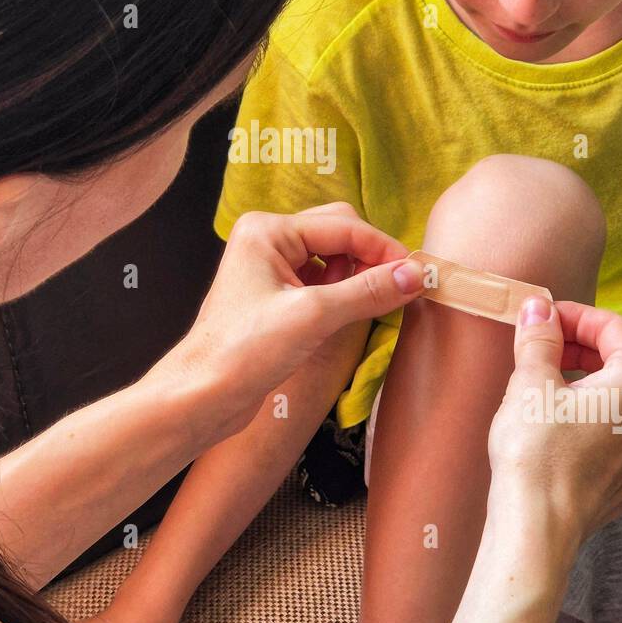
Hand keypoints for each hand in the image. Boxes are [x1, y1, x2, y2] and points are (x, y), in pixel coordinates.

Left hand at [174, 203, 424, 417]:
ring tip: (369, 305)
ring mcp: (269, 268)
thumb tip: (416, 274)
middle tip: (399, 288)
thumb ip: (368, 290)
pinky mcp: (274, 297)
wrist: (202, 396)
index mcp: (268, 230)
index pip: (343, 225)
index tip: (419, 274)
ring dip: (356, 277)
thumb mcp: (314, 316)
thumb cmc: (245, 351)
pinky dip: (342, 294)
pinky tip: (350, 314)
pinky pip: (321, 282)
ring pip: (332, 258)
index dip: (384, 249)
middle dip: (369, 258)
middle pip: (338, 233)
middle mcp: (267, 240)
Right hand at [486, 297, 621, 552]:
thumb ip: (539, 338)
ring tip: (543, 383)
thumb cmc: (536, 453)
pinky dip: (589, 417)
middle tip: (540, 345)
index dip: (575, 316)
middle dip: (580, 347)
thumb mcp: (530, 382)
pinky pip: (614, 433)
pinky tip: (556, 424)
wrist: (537, 528)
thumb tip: (538, 309)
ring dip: (585, 382)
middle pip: (621, 361)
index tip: (543, 317)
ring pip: (619, 399)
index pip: (613, 328)